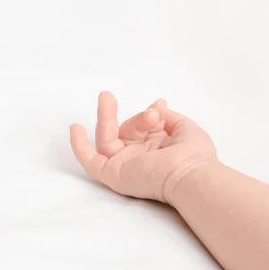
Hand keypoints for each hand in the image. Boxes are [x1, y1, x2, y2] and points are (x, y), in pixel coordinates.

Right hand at [70, 91, 216, 202]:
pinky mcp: (112, 174)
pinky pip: (90, 162)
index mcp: (153, 149)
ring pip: (106, 139)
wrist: (190, 174)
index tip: (160, 105)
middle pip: (121, 131)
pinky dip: (79, 146)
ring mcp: (123, 166)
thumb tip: (156, 107)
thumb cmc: (194, 156)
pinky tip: (74, 128)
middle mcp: (137, 157)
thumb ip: (166, 116)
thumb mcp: (183, 128)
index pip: (140, 127)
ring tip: (106, 97)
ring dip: (105, 117)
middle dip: (120, 113)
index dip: (147, 114)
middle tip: (110, 94)